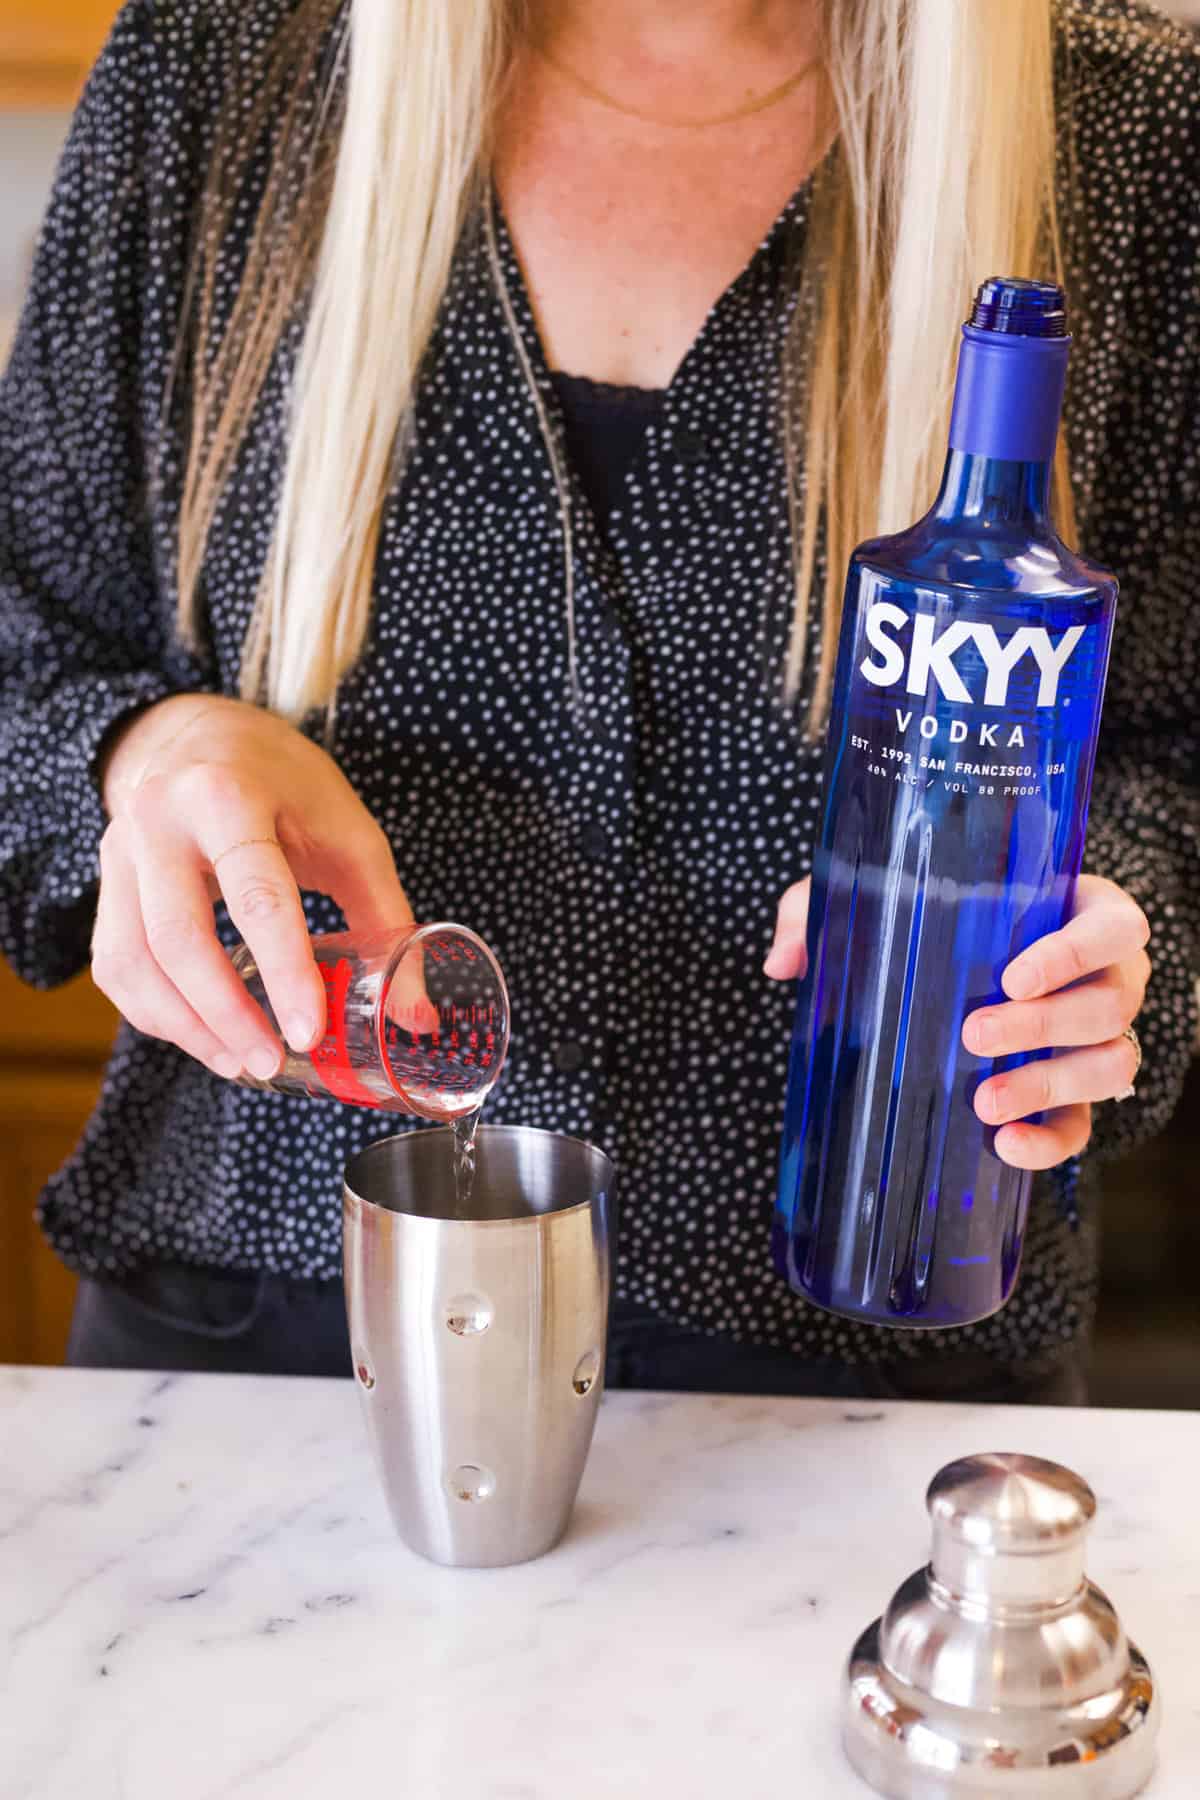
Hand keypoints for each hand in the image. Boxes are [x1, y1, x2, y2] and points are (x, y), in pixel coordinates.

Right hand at [92, 694, 412, 1079]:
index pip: (257, 896)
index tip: (309, 1033)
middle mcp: (160, 821)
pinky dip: (156, 1012)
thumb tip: (417, 1016)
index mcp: (229, 796)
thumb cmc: (288, 786)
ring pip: (134, 959)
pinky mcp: (106, 884)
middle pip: (178, 937)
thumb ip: (386, 920)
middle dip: (225, 1014)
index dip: (284, 972)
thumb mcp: (350, 834)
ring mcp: (121, 852)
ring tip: (241, 1062)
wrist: (205, 736)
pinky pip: (116, 964)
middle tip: (271, 1063)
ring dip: (187, 1025)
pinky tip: (203, 1035)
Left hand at [763, 872, 1150, 1170]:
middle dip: (1045, 1025)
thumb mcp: (879, 896)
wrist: (959, 974)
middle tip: (974, 1036)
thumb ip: (827, 911)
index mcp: (1082, 912)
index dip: (1076, 951)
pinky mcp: (1079, 1095)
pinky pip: (1085, 1125)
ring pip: (1111, 1065)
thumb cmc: (933, 915)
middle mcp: (1108, 976)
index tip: (1011, 977)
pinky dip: (1051, 1141)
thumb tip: (782, 962)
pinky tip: (1004, 1145)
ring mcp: (1100, 1039)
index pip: (1115, 925)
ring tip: (984, 1102)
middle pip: (1110, 1003)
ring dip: (1050, 1086)